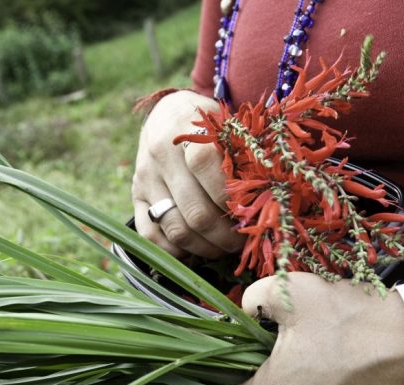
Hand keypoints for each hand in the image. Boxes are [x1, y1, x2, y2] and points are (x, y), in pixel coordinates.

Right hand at [132, 90, 243, 257]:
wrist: (167, 114)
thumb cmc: (210, 123)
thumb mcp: (227, 124)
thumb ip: (243, 152)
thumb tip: (267, 195)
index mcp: (186, 131)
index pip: (205, 166)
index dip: (230, 197)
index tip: (250, 213)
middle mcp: (161, 155)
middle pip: (195, 211)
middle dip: (225, 236)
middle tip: (242, 242)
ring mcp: (145, 178)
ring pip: (176, 229)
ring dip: (205, 248)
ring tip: (223, 249)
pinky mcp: (136, 196)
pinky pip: (150, 234)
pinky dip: (175, 250)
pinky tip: (194, 249)